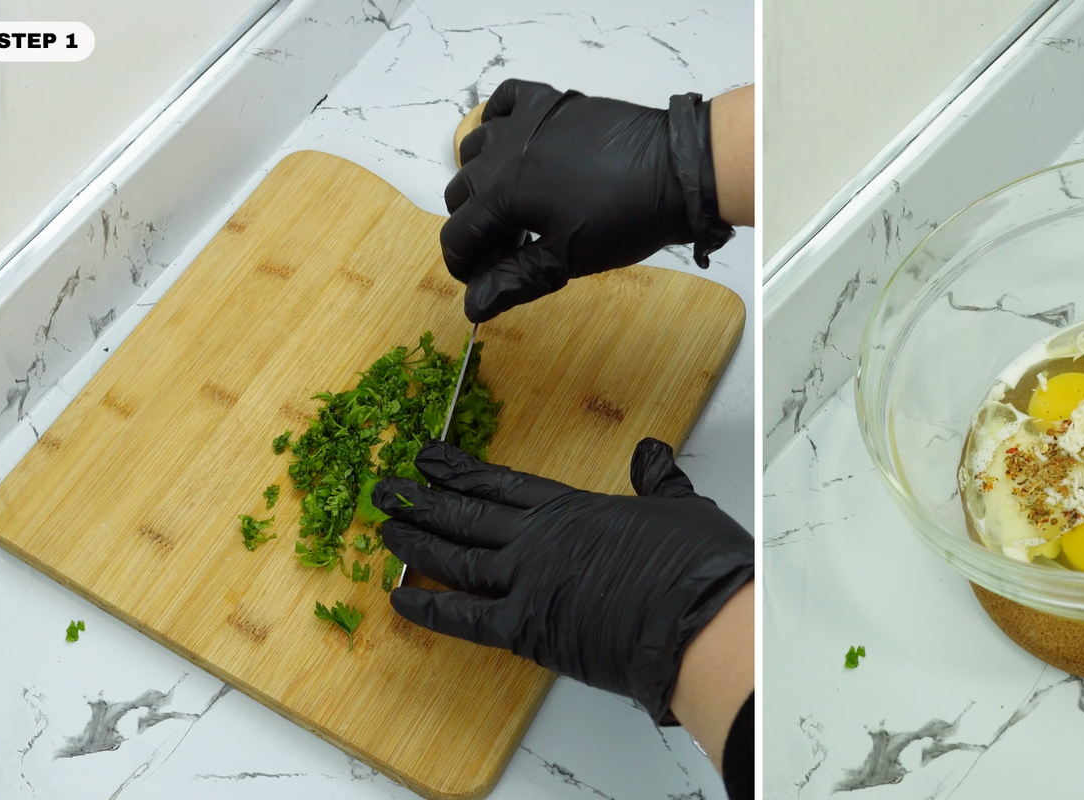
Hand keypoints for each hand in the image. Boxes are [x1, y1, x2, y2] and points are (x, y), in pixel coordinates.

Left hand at [372, 439, 753, 723]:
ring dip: (418, 544)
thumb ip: (656, 480)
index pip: (501, 484)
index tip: (429, 459)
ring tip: (386, 530)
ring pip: (456, 559)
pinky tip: (400, 601)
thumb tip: (652, 453)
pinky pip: (464, 619)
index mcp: (572, 509)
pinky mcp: (526, 630)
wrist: (697, 621)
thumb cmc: (694, 567)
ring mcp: (527, 583)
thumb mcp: (678, 507)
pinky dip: (430, 611)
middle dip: (423, 499)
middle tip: (386, 489)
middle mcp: (539, 540)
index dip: (460, 471)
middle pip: (467, 515)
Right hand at [441, 79, 733, 321]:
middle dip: (476, 227)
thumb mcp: (568, 259)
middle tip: (511, 250)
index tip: (484, 280)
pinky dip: (497, 121)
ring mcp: (526, 122)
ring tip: (516, 207)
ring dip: (482, 180)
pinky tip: (511, 144)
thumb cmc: (626, 217)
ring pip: (475, 149)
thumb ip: (515, 280)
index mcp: (504, 192)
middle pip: (461, 193)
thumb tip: (473, 307)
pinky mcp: (550, 103)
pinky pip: (504, 102)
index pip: (458, 234)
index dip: (464, 264)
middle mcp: (504, 151)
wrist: (678, 170)